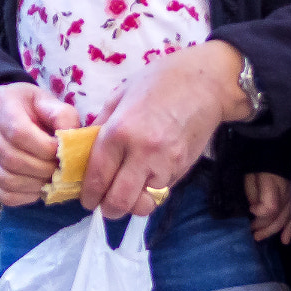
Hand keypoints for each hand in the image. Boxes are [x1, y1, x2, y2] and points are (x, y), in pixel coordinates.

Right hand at [0, 81, 80, 205]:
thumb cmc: (27, 108)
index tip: (62, 152)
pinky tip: (37, 188)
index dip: (44, 148)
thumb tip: (72, 142)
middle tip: (60, 170)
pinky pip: (1, 194)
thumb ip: (62, 116)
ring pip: (5, 179)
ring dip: (35, 184)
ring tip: (51, 179)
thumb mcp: (45, 101)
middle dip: (42, 168)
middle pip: (11, 158)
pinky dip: (24, 196)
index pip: (18, 133)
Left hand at [84, 40, 246, 217]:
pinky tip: (153, 171)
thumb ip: (100, 126)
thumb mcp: (120, 95)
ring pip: (143, 202)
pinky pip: (162, 190)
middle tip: (107, 202)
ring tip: (132, 187)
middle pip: (120, 202)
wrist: (205, 82)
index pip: (98, 177)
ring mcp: (166, 163)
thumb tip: (84, 152)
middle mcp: (142, 152)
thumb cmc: (159, 82)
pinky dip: (154, 188)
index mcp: (119, 131)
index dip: (90, 195)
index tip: (88, 200)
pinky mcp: (184, 169)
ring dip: (134, 200)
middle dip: (110, 209)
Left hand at [245, 172, 290, 243]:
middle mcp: (287, 191)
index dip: (260, 212)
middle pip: (277, 216)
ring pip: (286, 218)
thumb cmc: (260, 165)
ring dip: (273, 230)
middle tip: (252, 232)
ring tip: (259, 238)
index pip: (271, 206)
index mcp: (273, 182)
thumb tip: (256, 212)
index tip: (251, 210)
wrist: (276, 152)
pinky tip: (284, 240)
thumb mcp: (251, 176)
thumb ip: (253, 194)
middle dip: (263, 226)